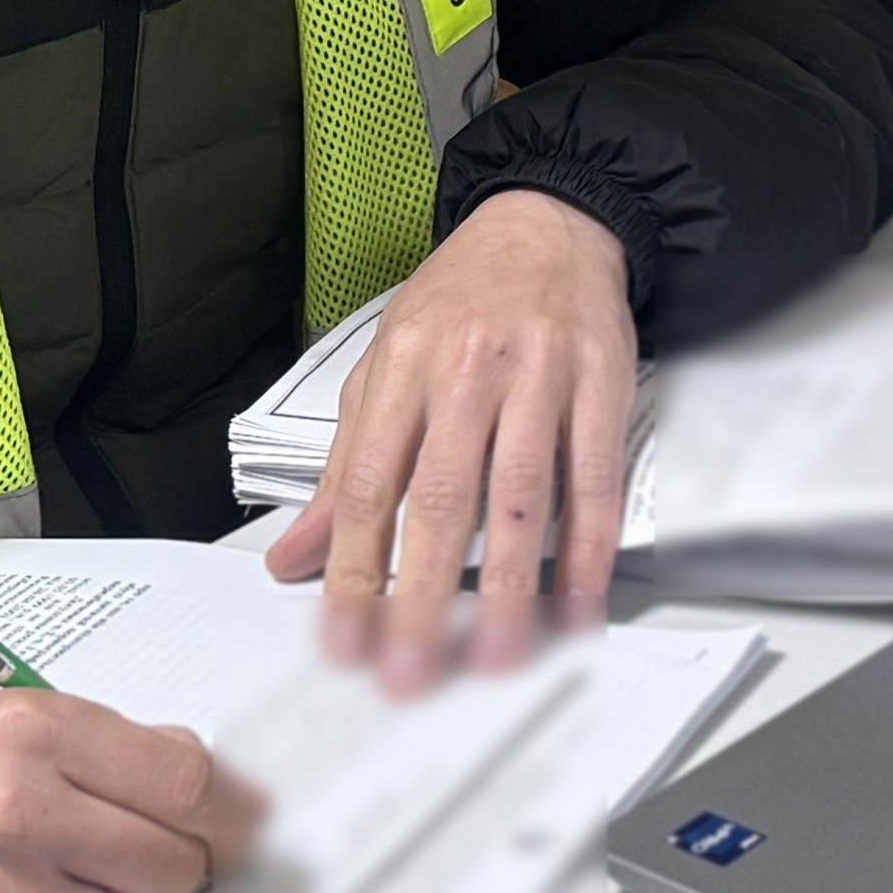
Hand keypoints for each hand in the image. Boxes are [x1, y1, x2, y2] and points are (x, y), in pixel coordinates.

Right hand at [0, 692, 256, 892]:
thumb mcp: (3, 717)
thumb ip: (104, 745)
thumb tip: (196, 775)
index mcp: (31, 736)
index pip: (187, 782)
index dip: (224, 808)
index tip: (237, 819)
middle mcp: (15, 816)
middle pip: (176, 863)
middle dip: (178, 864)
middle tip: (152, 854)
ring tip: (84, 890)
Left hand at [263, 189, 637, 687]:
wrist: (547, 222)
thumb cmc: (461, 301)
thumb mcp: (384, 367)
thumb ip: (344, 467)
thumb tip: (292, 556)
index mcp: (402, 371)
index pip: (366, 485)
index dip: (352, 569)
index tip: (344, 641)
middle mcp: (466, 372)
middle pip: (440, 499)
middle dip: (422, 594)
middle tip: (412, 670)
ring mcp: (538, 376)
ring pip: (520, 495)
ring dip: (511, 585)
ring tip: (498, 654)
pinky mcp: (600, 382)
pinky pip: (594, 476)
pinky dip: (588, 546)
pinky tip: (579, 601)